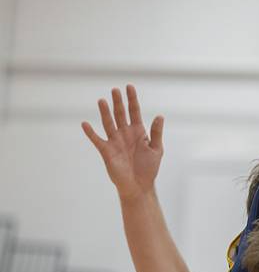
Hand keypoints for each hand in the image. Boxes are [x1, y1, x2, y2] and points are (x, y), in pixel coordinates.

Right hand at [82, 85, 163, 200]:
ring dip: (105, 112)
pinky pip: (97, 140)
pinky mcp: (107, 151)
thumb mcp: (157, 149)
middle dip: (118, 102)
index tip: (129, 86)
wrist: (139, 185)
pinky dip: (91, 132)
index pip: (134, 111)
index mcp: (138, 132)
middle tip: (114, 90)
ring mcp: (115, 141)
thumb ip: (157, 133)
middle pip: (120, 114)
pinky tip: (85, 124)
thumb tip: (160, 116)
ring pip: (109, 123)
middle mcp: (125, 134)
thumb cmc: (149, 168)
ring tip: (102, 100)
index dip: (132, 99)